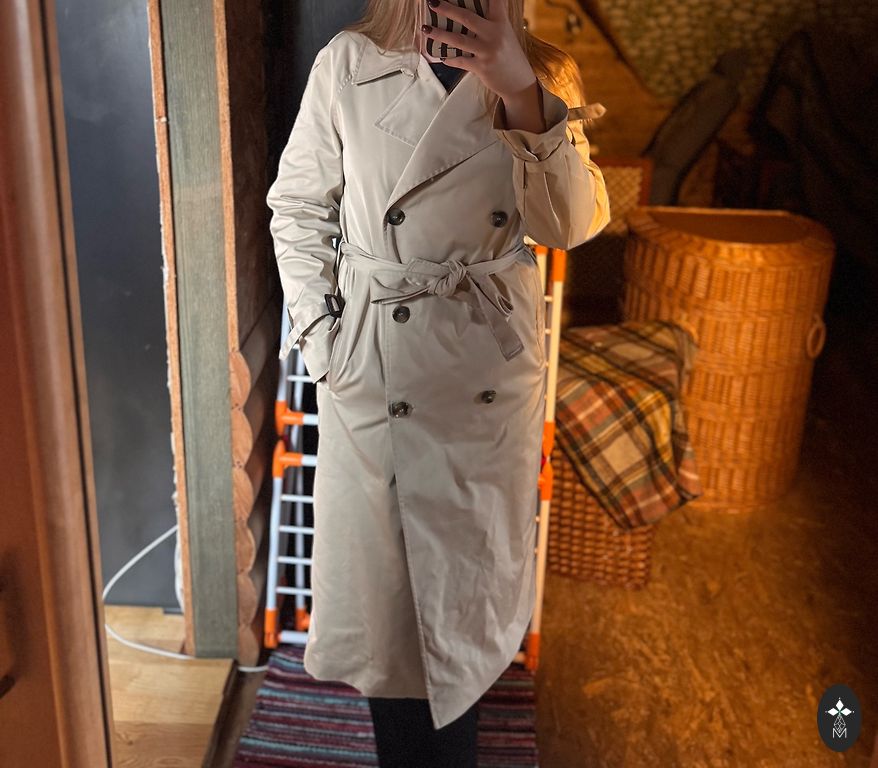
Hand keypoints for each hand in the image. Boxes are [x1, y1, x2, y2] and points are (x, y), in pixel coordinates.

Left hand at [421, 0, 536, 103]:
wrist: (519, 82)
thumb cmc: (509, 55)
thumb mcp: (505, 33)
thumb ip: (492, 20)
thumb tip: (470, 12)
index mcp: (501, 22)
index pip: (494, 0)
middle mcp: (495, 34)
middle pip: (467, 18)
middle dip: (447, 9)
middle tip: (432, 2)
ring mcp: (487, 51)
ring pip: (459, 40)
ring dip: (440, 34)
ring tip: (425, 29)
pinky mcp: (482, 67)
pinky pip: (460, 61)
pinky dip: (448, 58)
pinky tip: (440, 56)